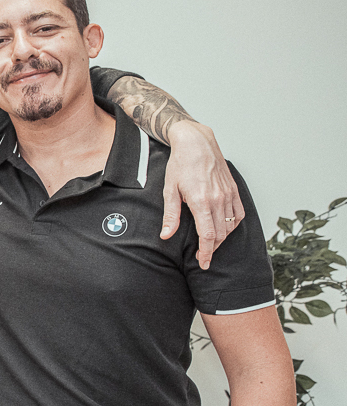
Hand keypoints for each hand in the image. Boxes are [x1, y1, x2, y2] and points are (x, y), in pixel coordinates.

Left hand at [161, 121, 244, 269]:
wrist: (196, 143)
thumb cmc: (181, 164)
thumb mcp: (169, 190)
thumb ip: (171, 215)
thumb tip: (166, 235)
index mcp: (201, 201)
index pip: (208, 235)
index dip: (206, 252)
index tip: (203, 262)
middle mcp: (218, 199)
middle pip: (220, 234)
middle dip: (212, 249)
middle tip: (203, 257)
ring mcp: (229, 194)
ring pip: (230, 226)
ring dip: (222, 239)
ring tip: (211, 245)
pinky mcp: (234, 190)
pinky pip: (239, 214)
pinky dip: (233, 225)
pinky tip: (225, 229)